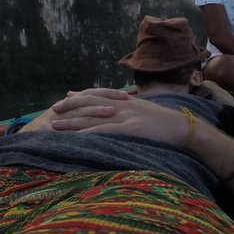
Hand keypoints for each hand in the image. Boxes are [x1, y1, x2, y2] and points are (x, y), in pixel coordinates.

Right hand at [20, 88, 125, 131]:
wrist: (22, 143)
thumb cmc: (49, 134)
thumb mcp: (66, 121)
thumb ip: (81, 114)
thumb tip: (104, 111)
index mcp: (68, 105)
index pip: (91, 94)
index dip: (108, 93)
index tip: (126, 94)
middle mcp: (62, 108)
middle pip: (87, 99)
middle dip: (107, 98)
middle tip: (126, 98)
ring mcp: (54, 120)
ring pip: (77, 113)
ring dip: (95, 111)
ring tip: (112, 111)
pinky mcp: (48, 133)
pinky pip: (65, 132)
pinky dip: (78, 132)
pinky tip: (91, 134)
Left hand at [40, 88, 192, 146]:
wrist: (181, 127)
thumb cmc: (162, 122)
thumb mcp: (141, 109)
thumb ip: (123, 107)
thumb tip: (109, 107)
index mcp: (124, 100)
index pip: (95, 95)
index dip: (77, 98)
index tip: (62, 101)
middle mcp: (121, 105)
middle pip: (88, 103)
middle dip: (69, 107)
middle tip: (51, 110)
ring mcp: (124, 116)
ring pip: (92, 117)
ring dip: (71, 122)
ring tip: (54, 125)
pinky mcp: (129, 128)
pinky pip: (104, 131)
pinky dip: (88, 134)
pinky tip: (75, 139)